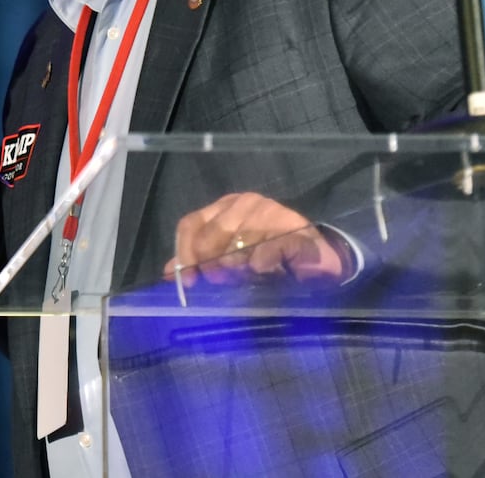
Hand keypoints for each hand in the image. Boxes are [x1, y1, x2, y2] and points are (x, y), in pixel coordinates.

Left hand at [161, 191, 350, 288]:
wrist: (316, 260)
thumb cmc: (269, 258)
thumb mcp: (231, 260)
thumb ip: (201, 262)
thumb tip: (168, 274)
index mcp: (225, 208)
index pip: (191, 223)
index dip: (185, 251)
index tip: (188, 280)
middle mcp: (246, 204)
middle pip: (214, 230)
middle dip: (211, 260)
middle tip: (218, 279)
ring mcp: (271, 212)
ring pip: (241, 239)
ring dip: (238, 264)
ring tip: (243, 278)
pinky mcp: (295, 228)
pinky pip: (270, 246)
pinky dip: (262, 262)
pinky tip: (263, 271)